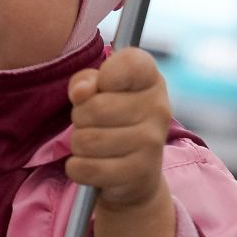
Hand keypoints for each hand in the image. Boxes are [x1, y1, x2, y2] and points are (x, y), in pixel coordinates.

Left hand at [67, 49, 171, 211]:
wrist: (138, 173)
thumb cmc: (115, 121)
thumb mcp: (99, 92)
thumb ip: (85, 81)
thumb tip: (81, 92)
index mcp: (151, 79)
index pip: (130, 63)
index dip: (106, 75)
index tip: (104, 87)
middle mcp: (158, 108)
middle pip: (94, 106)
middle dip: (80, 117)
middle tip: (93, 123)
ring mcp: (152, 141)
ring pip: (87, 139)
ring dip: (79, 144)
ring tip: (94, 145)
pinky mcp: (140, 172)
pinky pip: (87, 168)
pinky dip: (77, 168)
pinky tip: (91, 164)